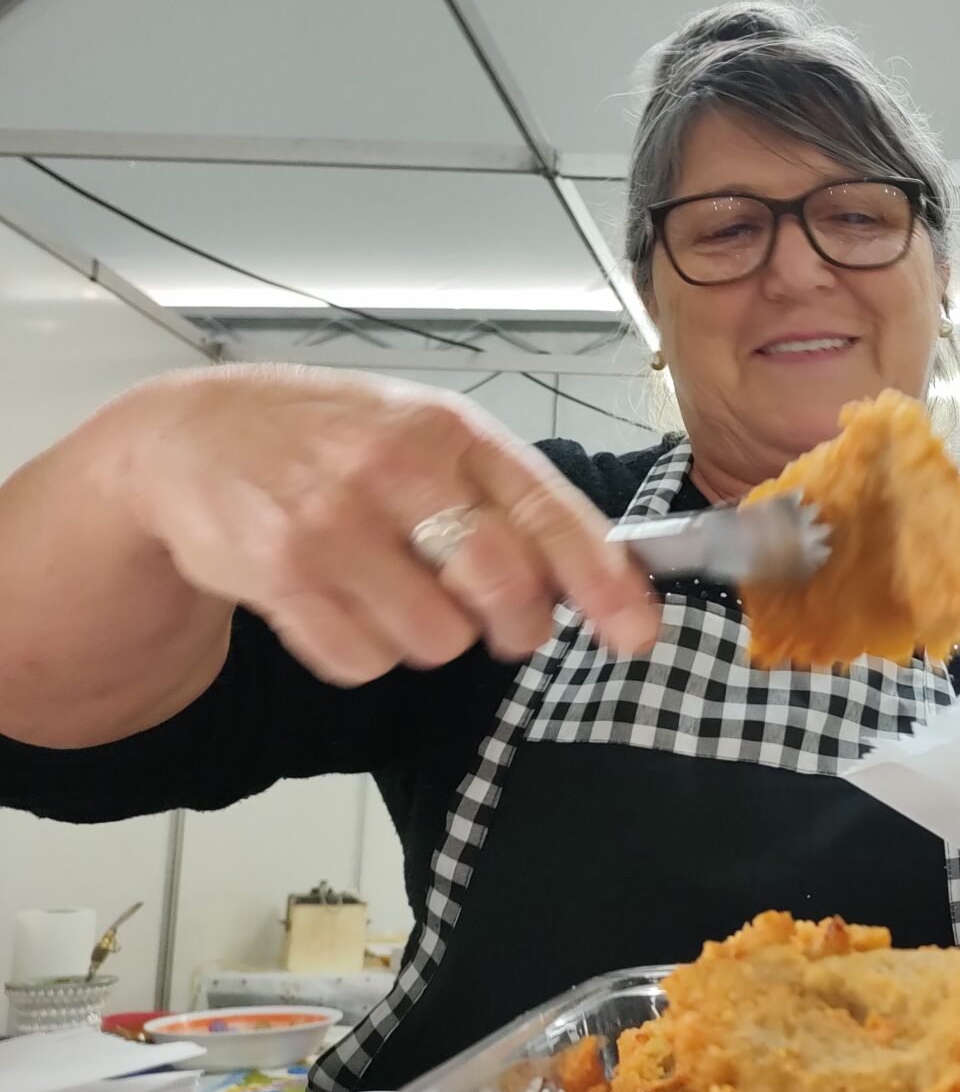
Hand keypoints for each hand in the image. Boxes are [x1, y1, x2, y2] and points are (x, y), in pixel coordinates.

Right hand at [125, 366, 659, 684]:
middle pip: (501, 587)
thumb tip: (596, 585)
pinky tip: (341, 603)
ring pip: (436, 639)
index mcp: (451, 430)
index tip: (637, 635)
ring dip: (429, 637)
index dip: (604, 584)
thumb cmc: (332, 439)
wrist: (191, 435)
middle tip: (504, 624)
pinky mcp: (279, 574)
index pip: (550, 514)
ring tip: (394, 590)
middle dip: (518, 625)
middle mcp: (394, 467)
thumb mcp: (427, 437)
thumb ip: (509, 500)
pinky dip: (364, 653)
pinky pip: (361, 661)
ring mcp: (333, 521)